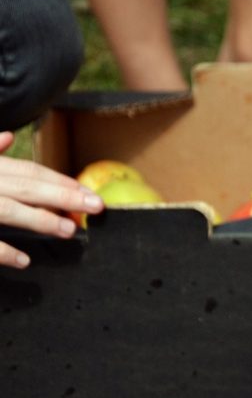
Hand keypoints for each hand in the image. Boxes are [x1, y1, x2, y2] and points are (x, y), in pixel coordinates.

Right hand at [0, 131, 103, 267]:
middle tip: (96, 207)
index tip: (89, 193)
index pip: (29, 172)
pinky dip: (3, 251)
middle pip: (26, 188)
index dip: (60, 181)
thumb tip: (8, 137)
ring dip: (39, 219)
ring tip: (68, 230)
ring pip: (7, 210)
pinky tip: (24, 260)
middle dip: (63, 196)